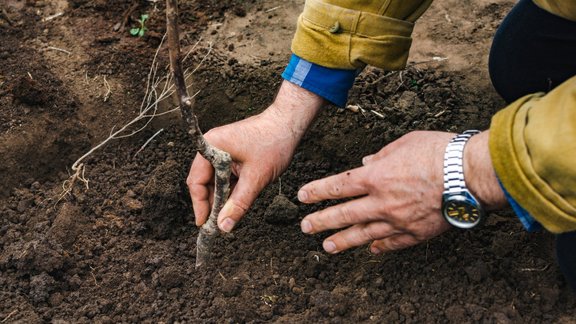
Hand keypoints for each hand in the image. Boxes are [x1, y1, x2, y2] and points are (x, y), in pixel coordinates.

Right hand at [187, 81, 323, 231]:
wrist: (289, 124)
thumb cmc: (273, 144)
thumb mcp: (255, 178)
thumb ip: (238, 204)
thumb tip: (223, 226)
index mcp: (211, 147)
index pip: (196, 181)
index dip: (200, 205)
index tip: (204, 224)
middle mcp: (211, 146)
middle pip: (203, 181)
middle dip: (210, 202)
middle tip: (218, 223)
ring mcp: (220, 149)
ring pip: (214, 180)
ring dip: (220, 196)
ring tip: (228, 214)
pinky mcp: (230, 152)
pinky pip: (224, 174)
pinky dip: (229, 188)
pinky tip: (236, 200)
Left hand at [297, 131, 506, 253]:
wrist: (470, 175)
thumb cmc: (439, 152)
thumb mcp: (404, 143)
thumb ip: (381, 156)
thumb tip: (365, 164)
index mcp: (376, 177)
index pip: (337, 186)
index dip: (317, 192)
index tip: (302, 196)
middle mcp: (381, 202)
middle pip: (343, 214)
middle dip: (321, 221)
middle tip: (305, 227)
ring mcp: (398, 221)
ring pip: (363, 234)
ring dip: (343, 240)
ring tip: (327, 246)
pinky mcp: (416, 233)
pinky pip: (392, 243)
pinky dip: (380, 247)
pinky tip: (371, 251)